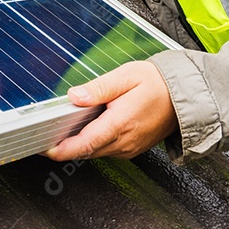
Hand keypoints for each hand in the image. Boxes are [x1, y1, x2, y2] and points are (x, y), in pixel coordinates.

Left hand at [45, 61, 176, 160]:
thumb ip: (98, 88)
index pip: (84, 145)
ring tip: (66, 125)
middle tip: (47, 131)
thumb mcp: (126, 76)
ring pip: (95, 151)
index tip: (44, 147)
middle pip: (85, 151)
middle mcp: (125, 141)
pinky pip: (106, 149)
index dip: (60, 149)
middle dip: (65, 144)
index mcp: (120, 124)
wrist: (184, 96)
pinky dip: (94, 141)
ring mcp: (129, 148)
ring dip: (79, 142)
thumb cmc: (158, 84)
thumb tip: (74, 96)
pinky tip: (90, 126)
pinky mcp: (132, 149)